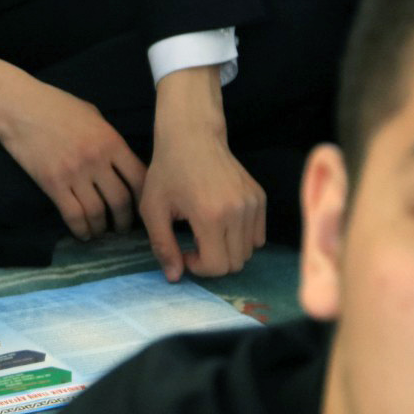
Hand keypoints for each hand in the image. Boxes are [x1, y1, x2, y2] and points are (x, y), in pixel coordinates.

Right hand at [0, 49, 145, 239]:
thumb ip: (108, 138)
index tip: (141, 209)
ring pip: (98, 212)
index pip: (139, 179)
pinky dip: (81, 229)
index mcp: (111, 141)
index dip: (144, 199)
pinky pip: (73, 215)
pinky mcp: (52, 183)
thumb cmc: (54, 105)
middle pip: (121, 201)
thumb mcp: (91, 114)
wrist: (17, 106)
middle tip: (122, 228)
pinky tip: (82, 233)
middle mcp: (97, 160)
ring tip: (101, 232)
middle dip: (125, 221)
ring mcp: (74, 173)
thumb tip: (120, 161)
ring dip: (102, 228)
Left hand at [138, 69, 264, 280]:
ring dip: (227, 250)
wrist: (191, 136)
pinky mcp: (261, 198)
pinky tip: (220, 221)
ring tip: (206, 232)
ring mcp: (253, 204)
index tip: (185, 252)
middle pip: (235, 263)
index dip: (198, 267)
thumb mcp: (152, 208)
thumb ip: (162, 245)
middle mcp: (238, 212)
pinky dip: (241, 238)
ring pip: (248, 252)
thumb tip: (174, 278)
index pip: (217, 266)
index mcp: (211, 215)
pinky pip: (257, 236)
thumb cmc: (167, 171)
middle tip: (194, 244)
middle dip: (212, 261)